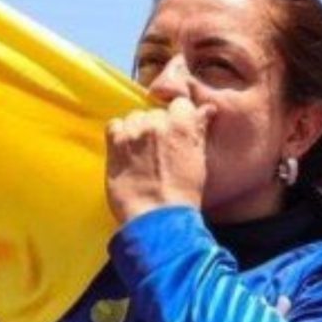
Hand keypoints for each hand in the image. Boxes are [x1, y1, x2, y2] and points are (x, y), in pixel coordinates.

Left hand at [106, 97, 216, 223]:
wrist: (157, 218)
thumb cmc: (182, 194)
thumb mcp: (198, 160)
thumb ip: (198, 131)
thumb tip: (206, 110)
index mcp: (182, 125)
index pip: (180, 103)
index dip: (179, 116)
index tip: (176, 130)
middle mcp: (157, 123)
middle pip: (155, 112)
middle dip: (157, 126)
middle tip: (158, 149)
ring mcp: (134, 132)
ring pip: (134, 117)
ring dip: (137, 129)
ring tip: (141, 152)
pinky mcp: (115, 144)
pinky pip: (114, 125)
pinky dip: (119, 134)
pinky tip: (125, 151)